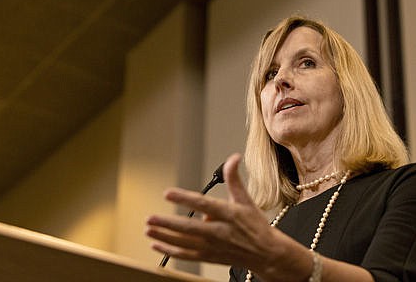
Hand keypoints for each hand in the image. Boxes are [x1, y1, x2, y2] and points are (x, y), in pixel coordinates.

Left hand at [145, 153, 279, 269]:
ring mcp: (212, 246)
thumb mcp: (246, 199)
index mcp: (227, 214)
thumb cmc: (256, 226)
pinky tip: (158, 244)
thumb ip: (235, 179)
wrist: (266, 253)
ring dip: (165, 237)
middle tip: (150, 219)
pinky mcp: (209, 257)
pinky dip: (171, 251)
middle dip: (168, 224)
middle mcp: (218, 232)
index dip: (185, 198)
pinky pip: (187, 255)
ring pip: (184, 243)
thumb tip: (233, 158)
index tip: (168, 193)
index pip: (203, 204)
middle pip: (189, 228)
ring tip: (149, 230)